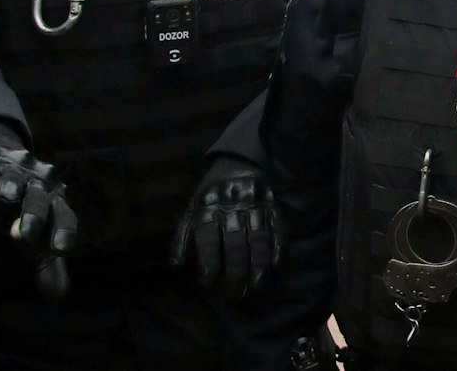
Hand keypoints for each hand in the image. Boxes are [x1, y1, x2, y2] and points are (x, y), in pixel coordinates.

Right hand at [0, 142, 77, 299]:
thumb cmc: (18, 209)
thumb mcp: (31, 238)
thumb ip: (46, 265)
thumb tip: (58, 299)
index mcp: (54, 202)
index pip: (64, 217)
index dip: (63, 231)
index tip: (61, 250)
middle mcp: (37, 183)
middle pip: (39, 198)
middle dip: (34, 213)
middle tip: (23, 235)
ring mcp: (11, 169)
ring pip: (13, 177)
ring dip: (10, 185)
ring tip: (5, 196)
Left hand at [171, 156, 282, 299]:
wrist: (238, 163)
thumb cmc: (210, 196)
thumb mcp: (190, 211)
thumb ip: (182, 239)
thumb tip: (177, 267)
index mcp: (207, 208)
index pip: (207, 239)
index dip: (208, 263)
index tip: (209, 285)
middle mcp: (232, 207)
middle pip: (234, 242)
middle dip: (235, 270)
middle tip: (235, 293)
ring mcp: (255, 206)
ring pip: (258, 237)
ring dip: (258, 263)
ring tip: (257, 285)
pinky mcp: (273, 205)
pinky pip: (279, 228)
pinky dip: (279, 247)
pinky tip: (276, 266)